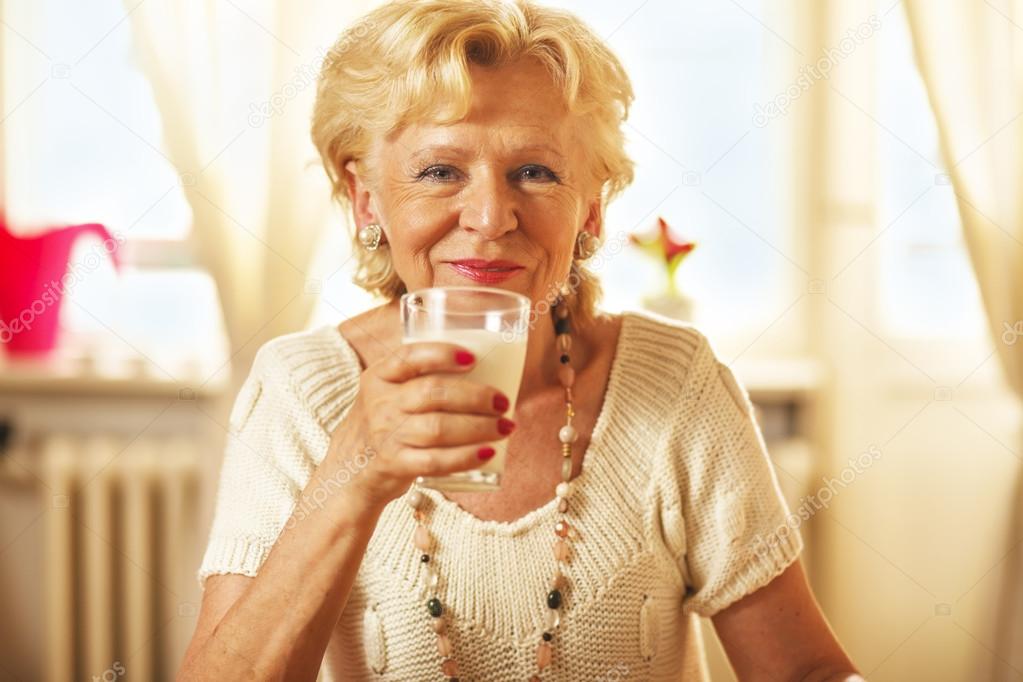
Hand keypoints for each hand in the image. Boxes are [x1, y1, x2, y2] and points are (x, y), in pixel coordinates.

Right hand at [329, 342, 513, 507]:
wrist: (350, 469)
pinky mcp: (395, 465)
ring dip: (479, 427)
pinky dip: (466, 457)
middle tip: (502, 402)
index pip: (409, 357)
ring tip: (505, 427)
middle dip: (475, 396)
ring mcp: (386, 435)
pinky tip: (488, 452)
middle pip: (433, 393)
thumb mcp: (388, 392)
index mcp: (379, 376)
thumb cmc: (385, 422)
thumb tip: (486, 367)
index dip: (442, 355)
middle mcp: (380, 403)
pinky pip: (435, 461)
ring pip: (438, 428)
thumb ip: (420, 377)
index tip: (472, 358)